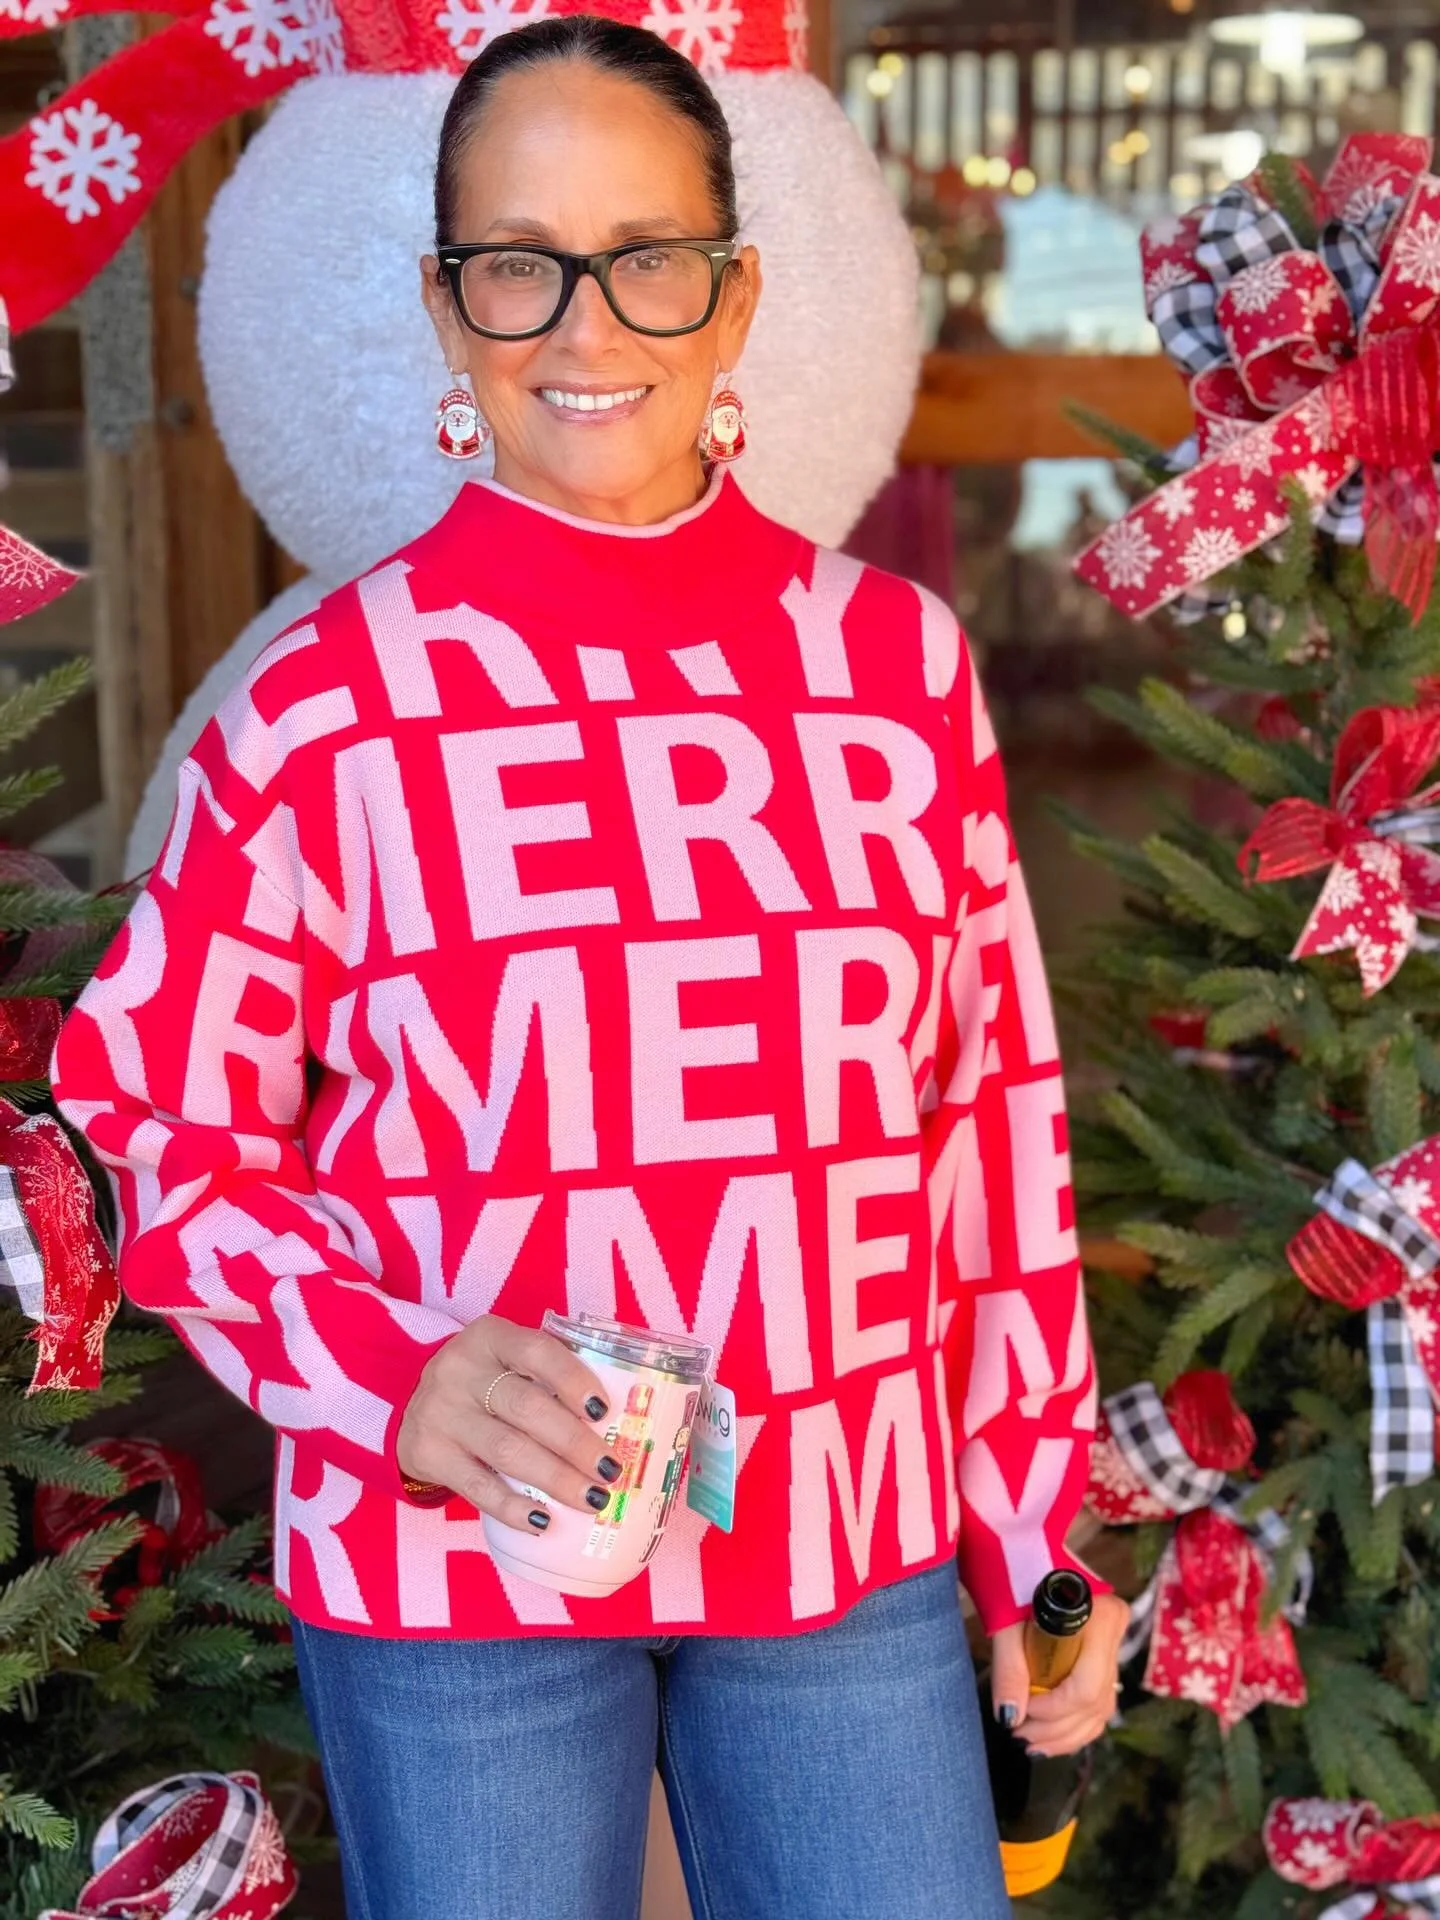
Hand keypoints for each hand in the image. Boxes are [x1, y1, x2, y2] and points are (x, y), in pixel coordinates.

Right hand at [396, 1315, 619, 1534]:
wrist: (414, 1408)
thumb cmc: (483, 1384)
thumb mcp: (506, 1361)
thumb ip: (548, 1376)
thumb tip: (617, 1421)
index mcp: (489, 1337)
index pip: (536, 1351)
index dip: (573, 1380)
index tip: (604, 1410)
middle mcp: (460, 1370)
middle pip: (526, 1407)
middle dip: (575, 1442)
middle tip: (611, 1469)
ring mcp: (440, 1412)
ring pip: (506, 1449)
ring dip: (555, 1478)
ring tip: (592, 1498)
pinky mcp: (427, 1453)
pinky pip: (477, 1486)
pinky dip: (513, 1507)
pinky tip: (543, 1521)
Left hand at [988, 1592, 1129, 1756]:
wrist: (1020, 1548)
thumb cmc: (1013, 1576)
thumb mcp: (1007, 1621)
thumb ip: (1009, 1669)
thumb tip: (1010, 1718)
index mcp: (1101, 1615)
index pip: (1086, 1685)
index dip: (1053, 1708)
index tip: (1021, 1710)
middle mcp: (1117, 1632)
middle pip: (1095, 1701)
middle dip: (1056, 1727)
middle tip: (1020, 1736)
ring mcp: (1115, 1645)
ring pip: (1100, 1708)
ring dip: (1066, 1734)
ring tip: (1030, 1743)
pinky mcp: (1105, 1656)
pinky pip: (1099, 1702)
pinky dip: (1075, 1725)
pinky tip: (1049, 1739)